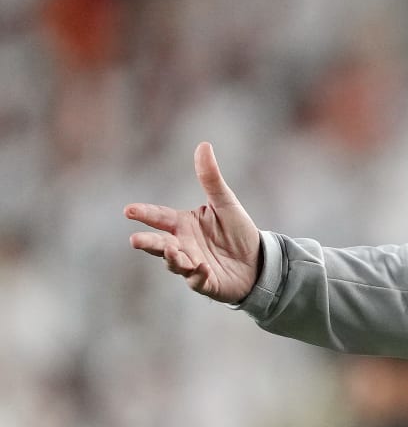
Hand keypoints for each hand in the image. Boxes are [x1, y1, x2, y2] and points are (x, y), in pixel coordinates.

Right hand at [124, 142, 261, 304]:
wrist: (259, 261)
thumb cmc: (238, 232)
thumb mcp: (226, 203)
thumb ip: (211, 178)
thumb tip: (203, 145)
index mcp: (183, 224)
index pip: (159, 217)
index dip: (144, 213)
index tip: (129, 210)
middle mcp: (182, 245)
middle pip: (159, 243)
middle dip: (147, 242)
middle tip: (135, 240)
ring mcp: (191, 264)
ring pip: (174, 263)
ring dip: (172, 258)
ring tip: (172, 251)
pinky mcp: (205, 282)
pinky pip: (197, 280)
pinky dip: (198, 275)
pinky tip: (203, 269)